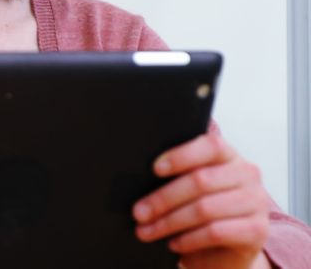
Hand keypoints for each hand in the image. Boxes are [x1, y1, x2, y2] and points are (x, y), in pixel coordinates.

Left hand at [133, 132, 270, 268]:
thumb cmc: (201, 213)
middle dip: (163, 199)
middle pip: (200, 181)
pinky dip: (189, 239)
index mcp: (229, 156)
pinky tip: (174, 243)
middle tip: (139, 213)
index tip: (155, 169)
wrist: (225, 250)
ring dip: (169, 222)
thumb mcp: (189, 189)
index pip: (211, 146)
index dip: (182, 156)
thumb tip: (140, 178)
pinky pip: (215, 232)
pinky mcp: (257, 230)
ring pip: (205, 209)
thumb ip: (177, 175)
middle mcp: (247, 174)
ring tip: (147, 231)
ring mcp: (256, 202)